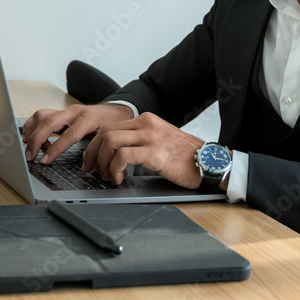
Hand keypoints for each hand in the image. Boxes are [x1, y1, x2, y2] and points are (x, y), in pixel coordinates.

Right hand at [21, 103, 132, 162]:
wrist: (115, 111)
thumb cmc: (112, 125)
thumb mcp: (108, 138)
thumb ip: (96, 150)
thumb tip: (87, 167)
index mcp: (88, 119)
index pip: (68, 134)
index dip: (55, 149)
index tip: (44, 161)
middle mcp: (74, 112)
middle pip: (49, 121)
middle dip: (37, 140)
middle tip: (30, 156)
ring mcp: (65, 111)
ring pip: (42, 115)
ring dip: (33, 132)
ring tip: (33, 149)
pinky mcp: (60, 113)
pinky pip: (41, 116)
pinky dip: (32, 127)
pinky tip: (31, 139)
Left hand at [82, 113, 204, 188]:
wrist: (208, 161)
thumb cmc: (186, 157)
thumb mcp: (160, 141)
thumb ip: (140, 141)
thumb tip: (115, 155)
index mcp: (146, 120)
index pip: (110, 127)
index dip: (95, 145)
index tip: (91, 161)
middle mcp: (146, 124)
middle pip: (105, 133)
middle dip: (92, 153)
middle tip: (91, 170)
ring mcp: (150, 136)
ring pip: (110, 142)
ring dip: (102, 162)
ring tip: (107, 176)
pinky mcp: (154, 152)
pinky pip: (122, 157)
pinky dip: (114, 169)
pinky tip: (119, 179)